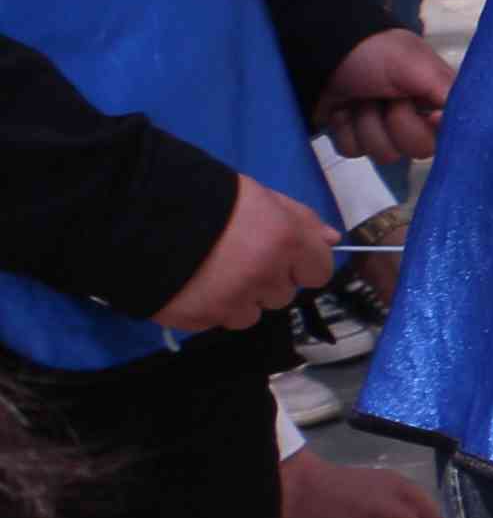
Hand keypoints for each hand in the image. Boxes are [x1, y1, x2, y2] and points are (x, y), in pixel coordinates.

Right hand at [157, 176, 337, 332]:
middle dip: (267, 280)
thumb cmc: (205, 197)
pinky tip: (191, 284)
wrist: (136, 214)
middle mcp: (264, 276)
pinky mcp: (199, 319)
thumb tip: (331, 240)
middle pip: (283, 295)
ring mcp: (231, 302)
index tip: (282, 255)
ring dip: (238, 299)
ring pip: (251, 314)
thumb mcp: (259, 196)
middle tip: (237, 258)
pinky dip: (209, 308)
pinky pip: (217, 321)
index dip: (301, 264)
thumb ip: (300, 219)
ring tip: (210, 272)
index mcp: (285, 241)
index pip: (319, 272)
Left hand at [313, 28, 449, 163]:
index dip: (435, 130)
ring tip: (359, 100)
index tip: (427, 116)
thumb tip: (458, 124)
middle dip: (396, 124)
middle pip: (418, 149)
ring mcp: (383, 130)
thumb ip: (448, 93)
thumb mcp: (418, 65)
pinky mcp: (354, 137)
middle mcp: (415, 118)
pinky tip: (342, 110)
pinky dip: (344, 130)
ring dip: (366, 125)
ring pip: (385, 154)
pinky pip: (354, 151)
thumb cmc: (376, 53)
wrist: (322, 50)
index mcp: (436, 100)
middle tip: (385, 99)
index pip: (452, 133)